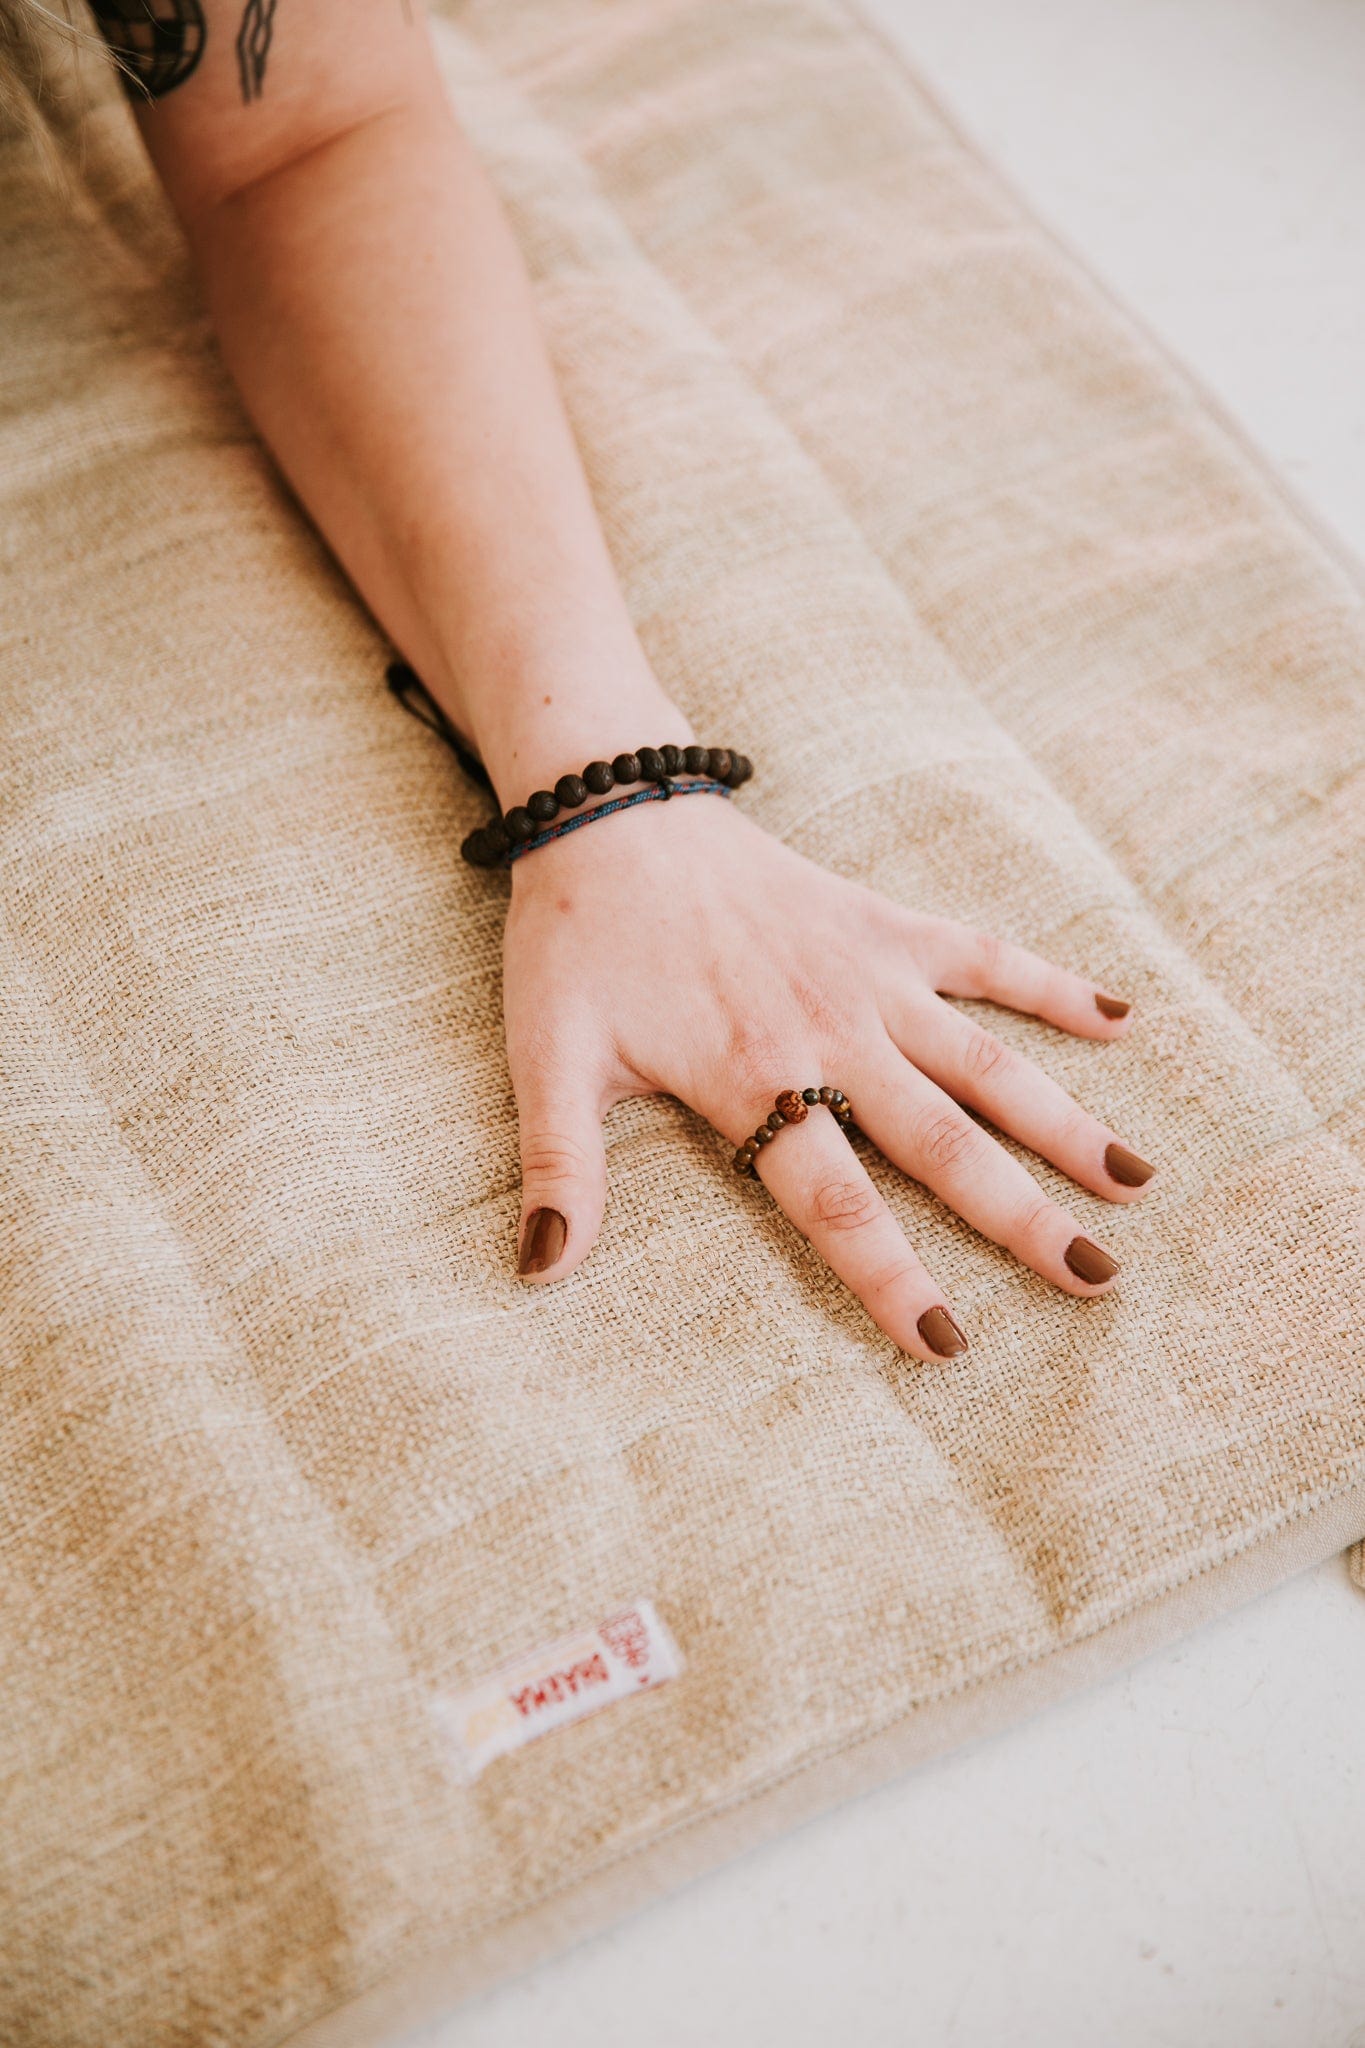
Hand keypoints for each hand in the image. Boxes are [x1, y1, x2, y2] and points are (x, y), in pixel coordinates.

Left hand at [503, 792, 1153, 1361]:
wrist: (609, 814)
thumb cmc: (575, 943)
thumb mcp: (550, 1058)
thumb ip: (559, 1166)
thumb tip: (542, 1271)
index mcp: (752, 1080)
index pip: (836, 1203)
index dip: (891, 1277)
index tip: (948, 1345)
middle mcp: (829, 1035)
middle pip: (943, 1144)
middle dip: (1022, 1217)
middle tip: (1096, 1280)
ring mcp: (866, 976)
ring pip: (986, 1062)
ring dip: (1062, 1121)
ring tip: (1136, 1181)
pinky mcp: (881, 924)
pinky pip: (983, 956)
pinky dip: (1051, 986)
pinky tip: (1121, 1020)